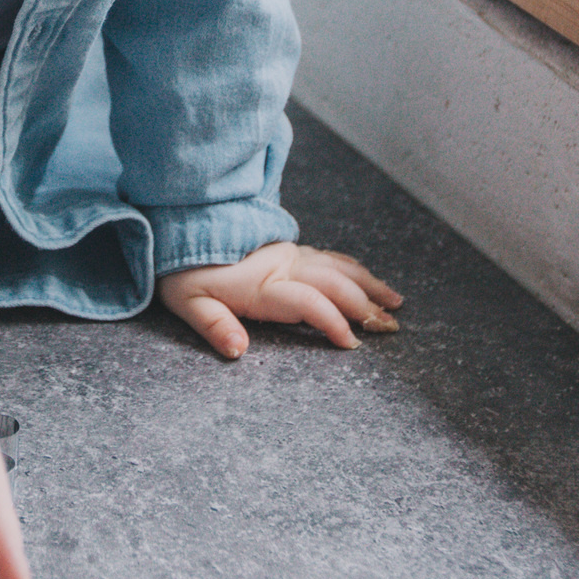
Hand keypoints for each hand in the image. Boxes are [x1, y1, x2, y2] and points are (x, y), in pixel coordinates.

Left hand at [157, 242, 402, 358]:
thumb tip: (238, 351)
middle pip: (334, 285)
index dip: (333, 322)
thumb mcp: (188, 302)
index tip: (353, 343)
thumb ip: (215, 326)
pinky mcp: (289, 250)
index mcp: (262, 284)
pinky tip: (369, 279)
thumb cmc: (184, 272)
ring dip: (369, 287)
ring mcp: (289, 256)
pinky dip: (355, 270)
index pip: (308, 302)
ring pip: (339, 269)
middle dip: (366, 307)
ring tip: (395, 304)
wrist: (183, 228)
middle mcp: (283, 267)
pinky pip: (330, 258)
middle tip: (390, 328)